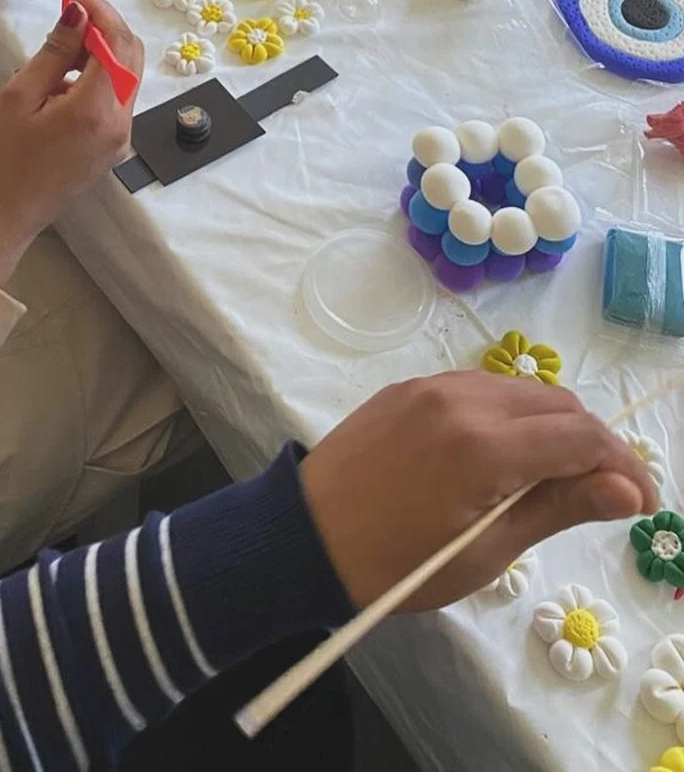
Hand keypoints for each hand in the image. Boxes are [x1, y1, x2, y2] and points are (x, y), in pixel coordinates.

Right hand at [0, 0, 141, 283]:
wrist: (2, 217)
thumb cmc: (1, 159)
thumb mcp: (20, 95)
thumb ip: (56, 51)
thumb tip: (79, 12)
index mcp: (97, 109)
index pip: (117, 42)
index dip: (100, 12)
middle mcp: (120, 124)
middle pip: (132, 56)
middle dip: (105, 29)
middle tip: (68, 19)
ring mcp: (121, 139)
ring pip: (126, 77)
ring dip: (101, 55)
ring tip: (57, 56)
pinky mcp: (113, 148)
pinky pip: (117, 100)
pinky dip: (99, 79)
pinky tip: (63, 84)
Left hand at [300, 372, 653, 611]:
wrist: (304, 536)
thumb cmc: (396, 563)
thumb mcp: (486, 551)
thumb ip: (558, 508)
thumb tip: (627, 490)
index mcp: (484, 446)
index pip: (582, 437)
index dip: (624, 466)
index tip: (644, 503)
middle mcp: (462, 400)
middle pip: (558, 403)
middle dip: (595, 443)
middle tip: (609, 492)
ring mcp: (432, 385)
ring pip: (521, 389)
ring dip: (554, 423)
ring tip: (563, 474)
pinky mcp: (410, 386)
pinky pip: (481, 387)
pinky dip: (512, 412)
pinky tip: (511, 452)